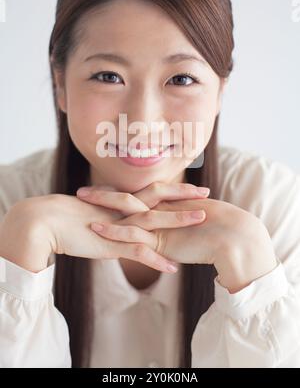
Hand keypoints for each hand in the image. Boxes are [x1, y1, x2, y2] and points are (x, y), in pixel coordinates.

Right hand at [0, 191, 186, 273]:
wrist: (47, 221)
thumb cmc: (70, 218)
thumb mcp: (98, 214)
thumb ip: (114, 217)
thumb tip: (125, 220)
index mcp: (122, 202)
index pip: (153, 192)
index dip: (174, 189)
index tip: (193, 188)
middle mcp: (123, 210)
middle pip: (159, 198)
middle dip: (184, 195)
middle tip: (207, 193)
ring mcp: (119, 226)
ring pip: (154, 221)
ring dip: (178, 221)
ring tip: (201, 220)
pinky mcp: (110, 243)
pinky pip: (137, 252)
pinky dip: (156, 260)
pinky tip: (173, 268)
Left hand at [90, 195, 277, 292]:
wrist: (234, 239)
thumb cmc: (218, 235)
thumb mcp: (192, 231)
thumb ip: (178, 230)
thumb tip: (169, 235)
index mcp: (167, 208)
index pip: (138, 198)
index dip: (117, 194)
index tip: (100, 191)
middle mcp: (161, 212)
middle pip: (127, 198)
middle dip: (103, 195)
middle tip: (81, 192)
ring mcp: (160, 224)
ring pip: (127, 211)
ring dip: (103, 206)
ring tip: (81, 202)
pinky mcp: (163, 240)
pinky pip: (135, 235)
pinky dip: (115, 233)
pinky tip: (97, 230)